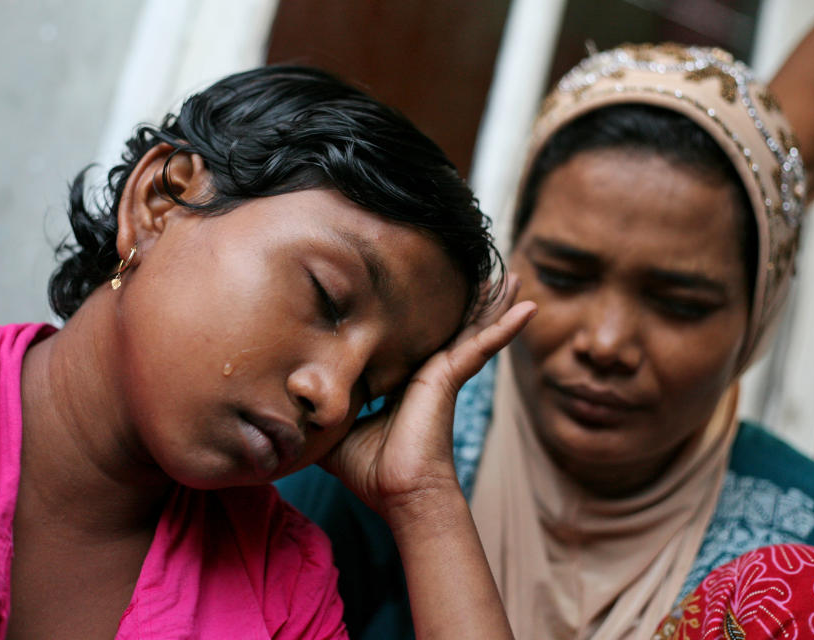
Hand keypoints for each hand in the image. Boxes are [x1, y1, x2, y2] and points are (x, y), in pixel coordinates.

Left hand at [321, 274, 535, 521]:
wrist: (399, 493)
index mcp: (402, 381)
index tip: (416, 290)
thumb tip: (284, 404)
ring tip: (509, 277)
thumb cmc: (371, 470)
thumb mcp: (335, 431)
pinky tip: (528, 307)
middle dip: (463, 302)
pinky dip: (505, 327)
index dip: (414, 317)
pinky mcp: (451, 377)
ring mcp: (443, 373)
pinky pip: (482, 345)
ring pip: (470, 327)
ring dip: (490, 303)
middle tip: (480, 273)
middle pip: (448, 326)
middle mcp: (426, 373)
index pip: (411, 339)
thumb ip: (318, 410)